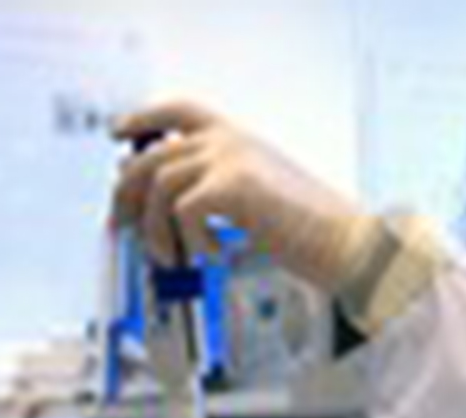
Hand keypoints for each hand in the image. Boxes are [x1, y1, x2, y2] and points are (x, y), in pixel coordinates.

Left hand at [111, 101, 377, 291]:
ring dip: (154, 228)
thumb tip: (153, 196)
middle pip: (152, 155)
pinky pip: (181, 210)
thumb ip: (210, 187)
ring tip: (170, 257)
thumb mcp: (253, 198)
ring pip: (159, 185)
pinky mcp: (232, 186)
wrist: (346, 244)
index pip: (178, 112)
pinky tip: (211, 254)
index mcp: (238, 139)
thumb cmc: (308, 232)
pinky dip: (188, 240)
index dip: (143, 119)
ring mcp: (231, 159)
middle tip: (120, 224)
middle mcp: (231, 141)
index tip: (119, 134)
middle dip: (127, 193)